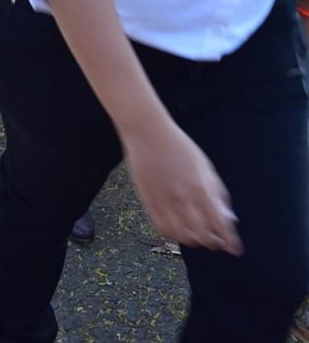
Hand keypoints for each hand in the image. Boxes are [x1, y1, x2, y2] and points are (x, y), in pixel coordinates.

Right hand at [122, 119, 240, 254]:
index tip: (235, 249)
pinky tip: (179, 230)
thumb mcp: (205, 166)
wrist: (147, 132)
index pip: (220, 224)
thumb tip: (228, 218)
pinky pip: (163, 228)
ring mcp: (164, 201)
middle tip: (217, 241)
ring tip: (198, 236)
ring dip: (194, 240)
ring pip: (182, 236)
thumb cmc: (179, 146)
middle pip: (202, 235)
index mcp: (200, 187)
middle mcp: (183, 198)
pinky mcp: (148, 202)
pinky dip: (173, 234)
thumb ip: (218, 193)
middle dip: (213, 242)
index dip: (230, 241)